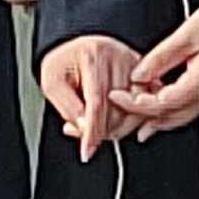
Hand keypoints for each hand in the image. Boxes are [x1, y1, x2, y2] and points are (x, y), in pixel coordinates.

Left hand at [38, 34, 139, 159]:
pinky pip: (145, 103)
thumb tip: (85, 128)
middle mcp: (117, 56)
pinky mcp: (143, 72)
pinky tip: (119, 121)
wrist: (74, 48)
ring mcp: (134, 63)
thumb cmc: (63, 64)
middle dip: (104, 132)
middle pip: (119, 109)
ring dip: (119, 127)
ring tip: (100, 128)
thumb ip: (68, 107)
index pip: (97, 101)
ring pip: (135, 110)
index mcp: (92, 56)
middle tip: (88, 139)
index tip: (87, 150)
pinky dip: (133, 118)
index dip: (92, 130)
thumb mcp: (52, 84)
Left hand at [117, 0, 198, 136]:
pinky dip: (170, 108)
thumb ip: (159, 58)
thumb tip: (138, 74)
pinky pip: (188, 105)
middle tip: (120, 111)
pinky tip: (159, 103)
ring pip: (179, 115)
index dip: (134, 102)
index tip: (116, 95)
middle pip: (169, 117)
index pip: (159, 105)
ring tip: (135, 118)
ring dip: (156, 117)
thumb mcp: (186, 36)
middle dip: (142, 117)